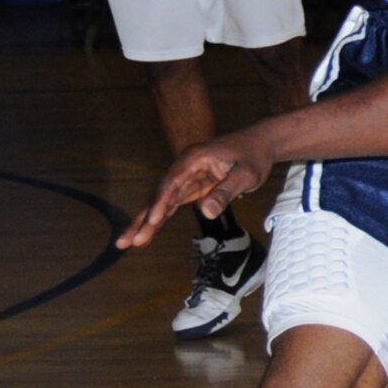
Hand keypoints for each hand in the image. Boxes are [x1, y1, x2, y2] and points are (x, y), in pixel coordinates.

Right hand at [117, 129, 275, 249]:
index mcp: (194, 158)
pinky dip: (161, 219)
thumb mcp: (246, 174)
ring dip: (146, 222)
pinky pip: (172, 205)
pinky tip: (147, 233)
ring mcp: (186, 177)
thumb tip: (206, 212)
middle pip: (160, 194)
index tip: (152, 221)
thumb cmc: (254, 156)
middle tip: (127, 241)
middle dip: (144, 218)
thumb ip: (226, 191)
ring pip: (162, 202)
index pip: (172, 182)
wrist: (260, 144)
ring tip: (128, 243)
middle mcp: (185, 167)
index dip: (161, 202)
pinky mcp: (191, 188)